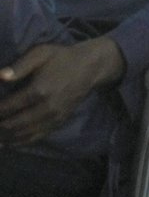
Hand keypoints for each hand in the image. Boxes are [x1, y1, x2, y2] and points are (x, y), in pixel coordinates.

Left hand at [0, 39, 123, 145]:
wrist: (91, 67)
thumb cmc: (62, 58)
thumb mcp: (40, 53)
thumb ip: (20, 66)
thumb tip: (0, 77)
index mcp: (39, 90)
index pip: (8, 107)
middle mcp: (46, 108)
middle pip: (14, 124)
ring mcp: (54, 117)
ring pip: (24, 134)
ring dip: (6, 137)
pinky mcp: (59, 122)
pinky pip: (37, 137)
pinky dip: (20, 142)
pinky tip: (8, 143)